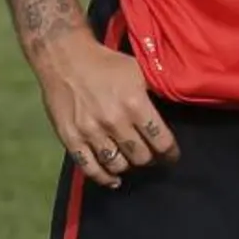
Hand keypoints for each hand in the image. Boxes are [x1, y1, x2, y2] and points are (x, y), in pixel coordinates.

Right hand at [34, 34, 179, 187]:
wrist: (66, 59)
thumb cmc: (107, 64)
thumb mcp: (139, 71)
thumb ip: (155, 94)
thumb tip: (173, 111)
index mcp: (134, 104)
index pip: (161, 140)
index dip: (170, 153)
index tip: (172, 156)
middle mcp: (114, 121)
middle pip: (141, 157)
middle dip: (151, 160)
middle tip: (153, 157)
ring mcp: (90, 132)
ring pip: (117, 165)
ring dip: (129, 167)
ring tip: (133, 162)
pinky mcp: (70, 138)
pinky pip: (89, 168)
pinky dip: (103, 178)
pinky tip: (113, 179)